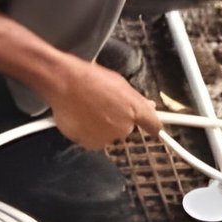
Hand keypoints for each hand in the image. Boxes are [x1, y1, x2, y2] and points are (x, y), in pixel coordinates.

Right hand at [45, 58, 160, 150]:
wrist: (64, 83)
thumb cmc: (89, 77)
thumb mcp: (118, 82)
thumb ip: (135, 99)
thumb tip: (148, 106)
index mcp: (134, 108)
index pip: (153, 124)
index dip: (154, 127)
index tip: (157, 131)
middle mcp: (124, 126)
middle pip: (125, 129)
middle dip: (116, 120)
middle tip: (102, 105)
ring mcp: (108, 137)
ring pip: (108, 135)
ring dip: (101, 126)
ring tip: (88, 109)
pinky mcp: (92, 144)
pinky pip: (93, 140)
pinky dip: (87, 132)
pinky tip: (80, 117)